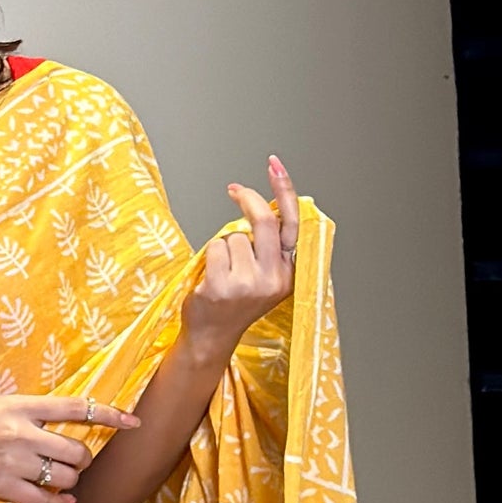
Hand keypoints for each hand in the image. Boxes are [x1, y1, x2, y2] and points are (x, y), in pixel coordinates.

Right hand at [0, 390, 139, 502]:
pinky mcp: (2, 488)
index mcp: (20, 405)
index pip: (77, 407)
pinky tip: (64, 501)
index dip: (110, 414)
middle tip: (76, 461)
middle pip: (77, 450)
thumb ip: (28, 412)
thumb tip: (65, 422)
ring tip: (63, 478)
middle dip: (83, 459)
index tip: (133, 422)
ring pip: (65, 476)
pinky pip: (45, 500)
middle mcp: (20, 432)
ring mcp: (12, 462)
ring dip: (71, 480)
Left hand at [182, 154, 299, 363]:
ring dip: (224, 245)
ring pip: (234, 236)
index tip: (274, 165)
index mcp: (288, 274)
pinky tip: (210, 278)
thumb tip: (261, 206)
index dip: (284, 191)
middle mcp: (273, 278)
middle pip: (263, 221)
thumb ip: (268, 247)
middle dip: (247, 199)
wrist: (211, 337)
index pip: (292, 224)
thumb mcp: (263, 276)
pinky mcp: (222, 286)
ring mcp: (248, 284)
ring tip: (223, 271)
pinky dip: (209, 256)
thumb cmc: (234, 302)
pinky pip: (215, 248)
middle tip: (234, 190)